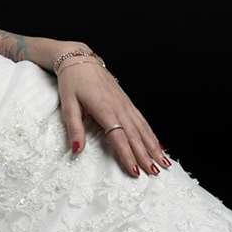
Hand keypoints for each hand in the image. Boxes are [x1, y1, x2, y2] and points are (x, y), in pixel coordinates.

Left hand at [56, 58, 169, 177]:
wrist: (80, 59)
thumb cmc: (73, 82)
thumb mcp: (68, 105)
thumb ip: (74, 129)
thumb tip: (76, 150)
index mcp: (104, 109)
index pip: (119, 138)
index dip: (127, 155)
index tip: (135, 170)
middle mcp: (119, 107)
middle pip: (135, 136)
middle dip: (146, 156)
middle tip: (155, 172)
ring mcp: (125, 104)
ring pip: (143, 129)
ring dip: (154, 146)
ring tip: (164, 162)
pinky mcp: (127, 102)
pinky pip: (142, 120)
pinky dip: (151, 134)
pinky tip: (158, 144)